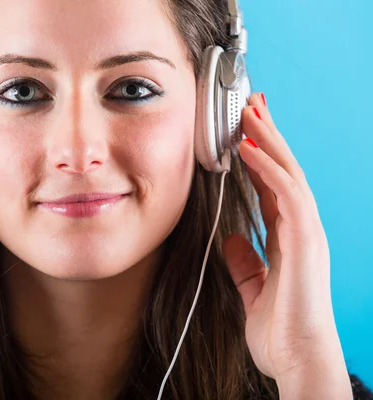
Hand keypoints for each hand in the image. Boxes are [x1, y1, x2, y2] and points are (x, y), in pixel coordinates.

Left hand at [222, 93, 346, 381]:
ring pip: (289, 173)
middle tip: (252, 104)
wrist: (297, 359)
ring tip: (251, 111)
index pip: (273, 186)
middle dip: (269, 135)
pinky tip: (251, 149)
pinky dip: (269, 168)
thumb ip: (245, 262)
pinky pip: (287, 194)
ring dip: (270, 140)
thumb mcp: (253, 287)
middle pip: (284, 170)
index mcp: (288, 237)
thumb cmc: (280, 329)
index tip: (247, 132)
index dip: (261, 157)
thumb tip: (232, 240)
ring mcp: (306, 231)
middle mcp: (300, 228)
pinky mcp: (305, 240)